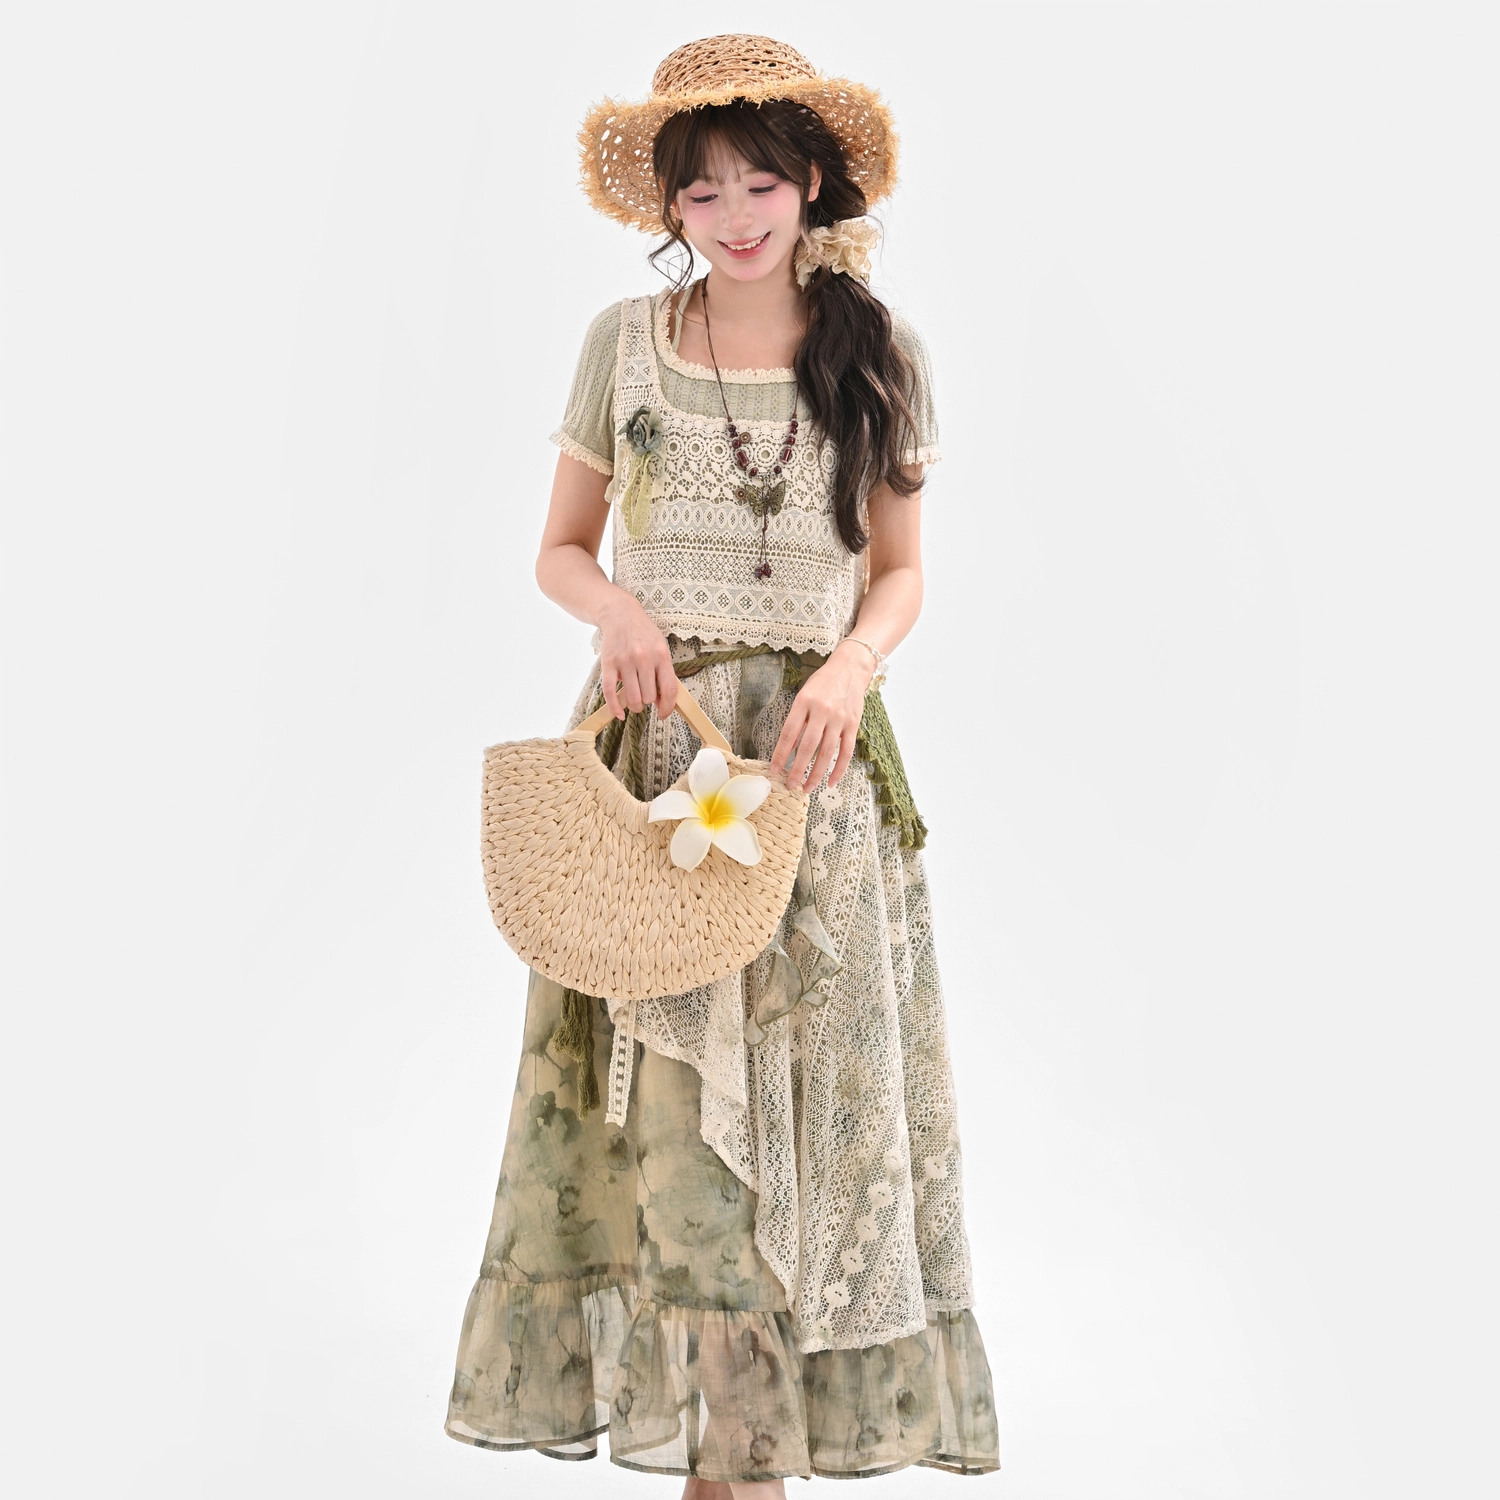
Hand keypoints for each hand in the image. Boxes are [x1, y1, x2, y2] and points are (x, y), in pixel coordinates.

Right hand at [596, 590, 677, 719]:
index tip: (663, 714)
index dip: (667, 707)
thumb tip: (661, 701)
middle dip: (647, 702)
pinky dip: (614, 707)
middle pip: (648, 697)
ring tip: (634, 701)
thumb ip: (663, 672)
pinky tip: (618, 714)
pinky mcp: (608, 664)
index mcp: (661, 655)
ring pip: (632, 698)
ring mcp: (625, 661)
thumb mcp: (660, 647)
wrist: (620, 614)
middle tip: (645, 697)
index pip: (669, 689)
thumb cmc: (643, 633)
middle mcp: (644, 658)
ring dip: (634, 706)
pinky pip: (610, 692)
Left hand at [770, 641, 874, 790]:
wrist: (850, 668)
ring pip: (826, 752)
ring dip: (816, 774)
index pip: (789, 733)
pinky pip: (846, 752)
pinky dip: (839, 769)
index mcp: (804, 702)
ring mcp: (839, 719)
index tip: (775, 770)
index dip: (781, 754)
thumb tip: (790, 748)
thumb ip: (797, 719)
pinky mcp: (853, 724)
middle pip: (808, 746)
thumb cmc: (823, 683)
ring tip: (807, 788)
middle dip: (797, 769)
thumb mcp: (804, 695)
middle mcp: (822, 711)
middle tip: (790, 785)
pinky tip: (831, 782)